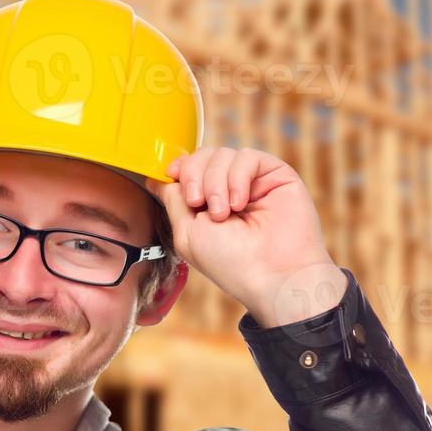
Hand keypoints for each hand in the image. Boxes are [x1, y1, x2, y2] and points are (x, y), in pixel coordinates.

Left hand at [143, 147, 346, 327]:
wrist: (273, 276)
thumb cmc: (230, 263)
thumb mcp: (187, 232)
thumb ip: (172, 200)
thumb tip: (155, 177)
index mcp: (208, 204)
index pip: (188, 168)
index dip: (179, 167)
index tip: (173, 176)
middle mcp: (230, 190)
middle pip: (202, 155)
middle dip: (194, 176)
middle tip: (199, 203)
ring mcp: (253, 182)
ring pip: (222, 154)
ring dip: (215, 182)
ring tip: (224, 212)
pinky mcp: (275, 175)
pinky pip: (247, 156)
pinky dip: (237, 177)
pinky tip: (240, 203)